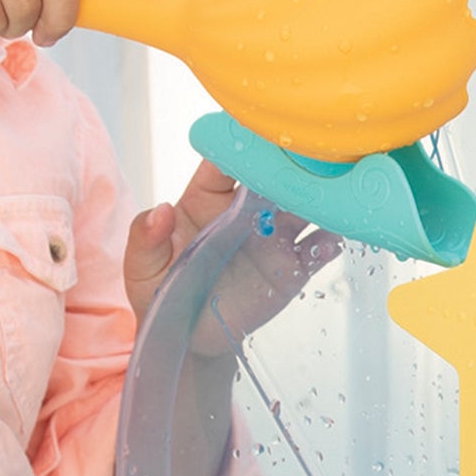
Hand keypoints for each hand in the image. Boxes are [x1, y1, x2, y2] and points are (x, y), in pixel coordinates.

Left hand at [123, 162, 336, 334]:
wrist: (189, 340)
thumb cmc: (160, 295)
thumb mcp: (142, 268)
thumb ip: (146, 238)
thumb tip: (161, 211)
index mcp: (206, 199)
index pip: (226, 162)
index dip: (241, 146)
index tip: (257, 135)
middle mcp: (244, 211)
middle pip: (273, 175)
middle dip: (291, 162)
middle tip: (308, 154)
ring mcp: (271, 237)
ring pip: (302, 206)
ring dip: (318, 195)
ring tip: (331, 189)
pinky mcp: (291, 267)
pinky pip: (317, 249)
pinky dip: (330, 240)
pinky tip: (334, 237)